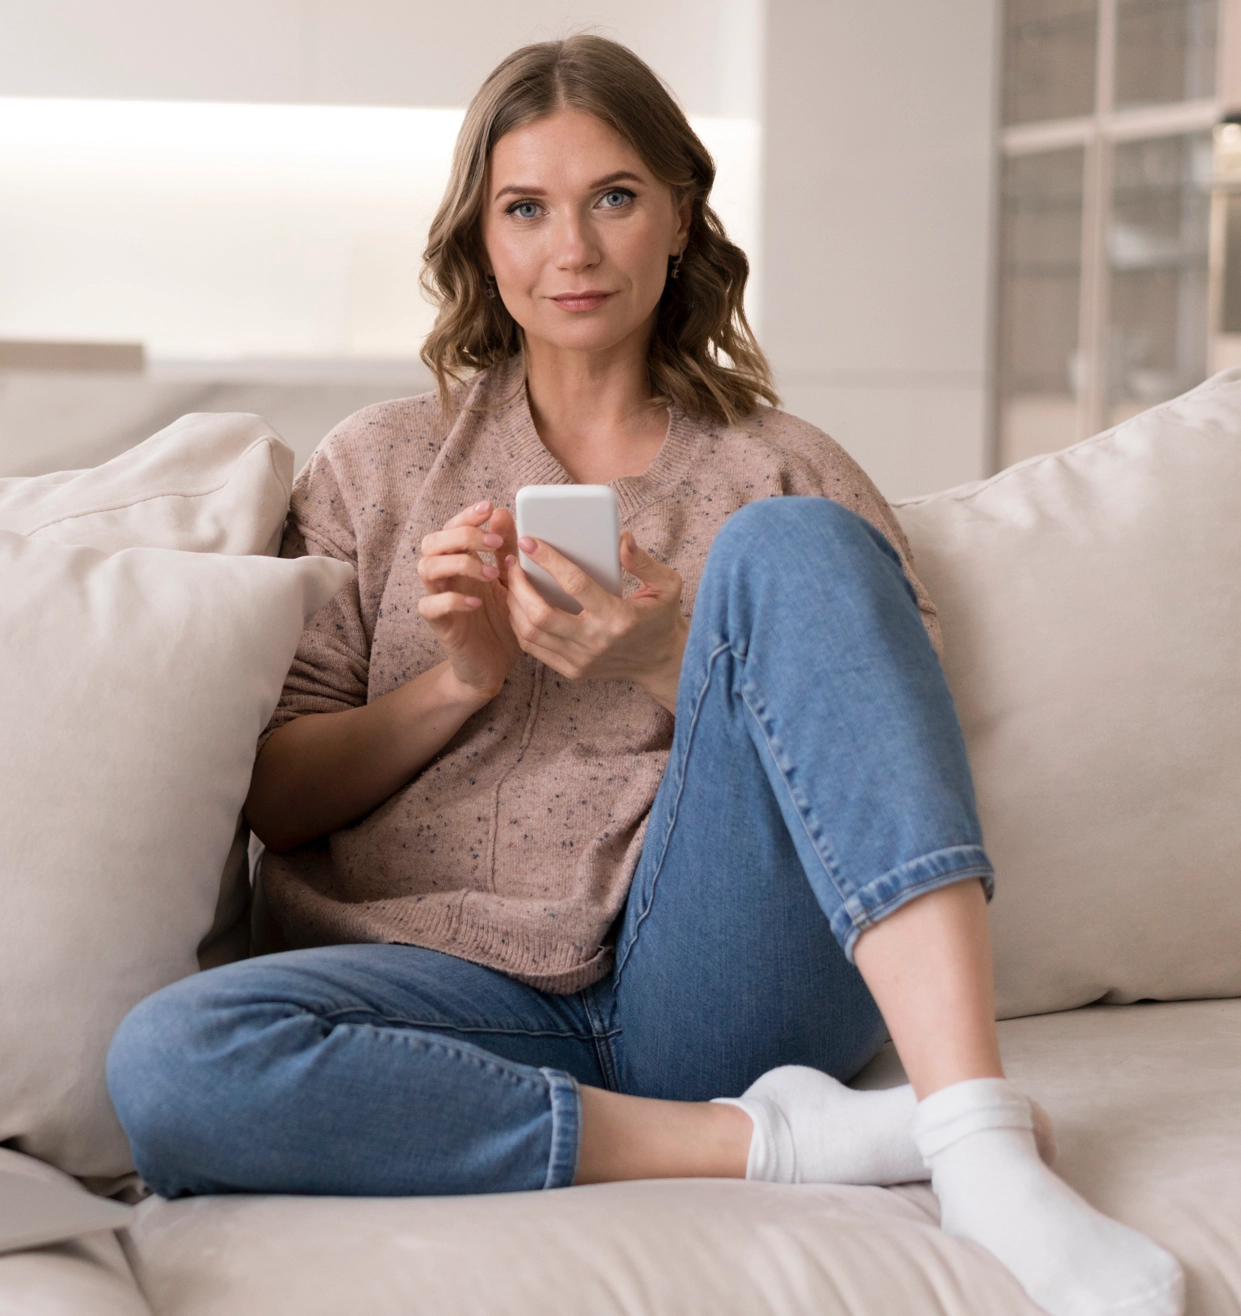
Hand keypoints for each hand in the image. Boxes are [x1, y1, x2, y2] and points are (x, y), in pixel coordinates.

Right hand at [417, 501, 521, 700]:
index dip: (465, 515)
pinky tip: (477, 603)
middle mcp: (447, 577)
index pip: (451, 528)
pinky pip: (430, 606)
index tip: (489, 507)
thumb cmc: (502, 622)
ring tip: (491, 574)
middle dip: (462, 535)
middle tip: (494, 543)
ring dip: (459, 564)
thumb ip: (506, 551)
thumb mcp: (512, 582)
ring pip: (426, 568)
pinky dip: (452, 600)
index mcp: (462, 562)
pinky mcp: (440, 625)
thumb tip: (503, 513)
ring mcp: (440, 599)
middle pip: (432, 542)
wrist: (494, 666)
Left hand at [506, 531, 687, 712]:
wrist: (660, 662)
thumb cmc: (661, 618)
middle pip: (540, 615)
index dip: (548, 561)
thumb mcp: (666, 585)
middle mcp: (596, 642)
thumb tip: (621, 539)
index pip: (575, 585)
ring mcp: (581, 660)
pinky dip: (520, 624)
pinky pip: (533, 648)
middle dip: (518, 585)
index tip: (529, 542)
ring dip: (514, 604)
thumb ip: (643, 562)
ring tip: (512, 581)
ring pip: (530, 633)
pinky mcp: (572, 671)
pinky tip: (519, 604)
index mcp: (619, 618)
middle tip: (513, 563)